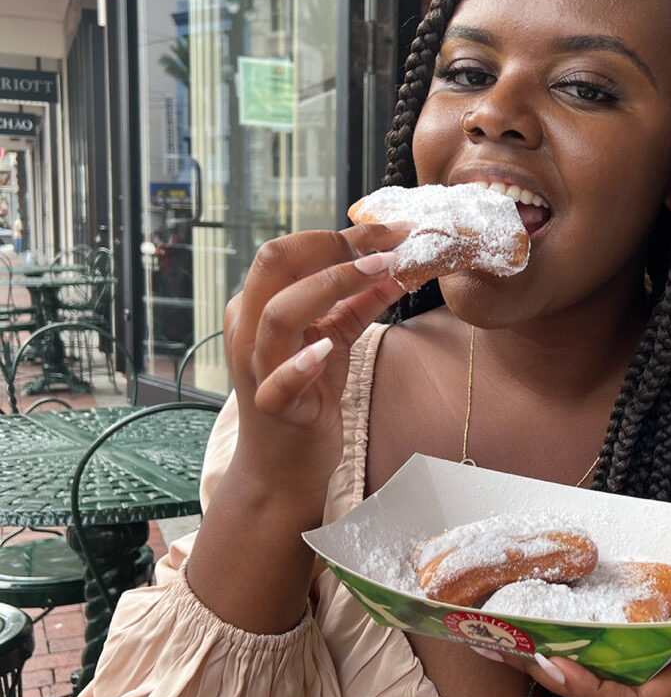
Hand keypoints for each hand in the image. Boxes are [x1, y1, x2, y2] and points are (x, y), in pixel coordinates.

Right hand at [224, 223, 408, 492]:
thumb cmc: (308, 397)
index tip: (390, 230)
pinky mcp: (272, 406)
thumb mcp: (334, 342)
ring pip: (279, 312)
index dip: (340, 235)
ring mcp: (256, 367)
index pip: (290, 251)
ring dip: (331, 285)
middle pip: (275, 264)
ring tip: (379, 271)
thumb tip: (395, 268)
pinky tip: (327, 349)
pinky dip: (302, 362)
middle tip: (387, 244)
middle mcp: (249, 329)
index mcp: (258, 306)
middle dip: (334, 246)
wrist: (284, 466)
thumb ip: (357, 305)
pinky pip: (280, 380)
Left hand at [482, 576, 670, 696]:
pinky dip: (595, 651)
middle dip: (553, 674)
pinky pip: (626, 669)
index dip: (587, 690)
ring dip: (567, 662)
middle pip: (604, 695)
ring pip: (610, 683)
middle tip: (502, 640)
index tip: (549, 663)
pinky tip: (574, 625)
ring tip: (518, 630)